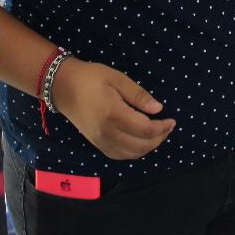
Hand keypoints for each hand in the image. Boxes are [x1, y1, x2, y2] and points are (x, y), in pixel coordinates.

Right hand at [50, 59, 174, 159]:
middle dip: (159, 139)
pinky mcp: (96, 143)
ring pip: (131, 154)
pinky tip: (140, 141)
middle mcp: (107, 132)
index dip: (163, 128)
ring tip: (157, 134)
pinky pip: (119, 155)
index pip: (146, 130)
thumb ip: (139, 95)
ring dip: (148, 147)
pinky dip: (134, 152)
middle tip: (167, 127)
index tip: (172, 120)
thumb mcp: (117, 78)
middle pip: (141, 146)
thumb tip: (158, 109)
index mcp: (114, 115)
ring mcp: (100, 141)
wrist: (62, 87)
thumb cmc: (91, 78)